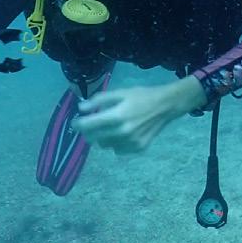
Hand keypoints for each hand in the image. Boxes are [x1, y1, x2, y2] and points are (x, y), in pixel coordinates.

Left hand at [71, 79, 200, 154]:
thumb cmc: (141, 96)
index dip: (77, 124)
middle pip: (93, 138)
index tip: (75, 121)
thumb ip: (99, 100)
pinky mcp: (137, 148)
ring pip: (104, 145)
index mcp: (116, 116)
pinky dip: (116, 143)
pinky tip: (123, 134)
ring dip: (102, 137)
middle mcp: (122, 132)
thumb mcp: (120, 93)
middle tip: (92, 124)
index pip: (87, 125)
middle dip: (88, 131)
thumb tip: (81, 108)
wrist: (166, 106)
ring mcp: (130, 142)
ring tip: (110, 127)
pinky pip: (118, 150)